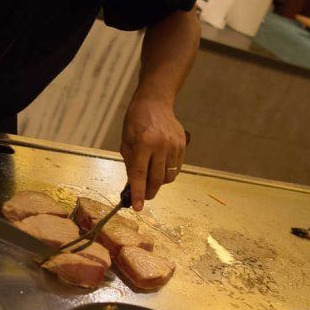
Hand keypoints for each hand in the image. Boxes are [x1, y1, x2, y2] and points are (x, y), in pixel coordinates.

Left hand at [120, 96, 186, 210]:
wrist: (155, 102)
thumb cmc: (135, 121)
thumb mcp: (126, 141)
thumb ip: (130, 164)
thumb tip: (133, 186)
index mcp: (144, 143)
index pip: (140, 174)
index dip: (138, 193)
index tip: (137, 207)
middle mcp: (161, 145)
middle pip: (157, 179)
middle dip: (148, 192)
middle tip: (142, 197)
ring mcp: (174, 146)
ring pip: (168, 177)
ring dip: (158, 183)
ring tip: (150, 179)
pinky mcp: (182, 146)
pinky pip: (176, 169)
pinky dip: (167, 173)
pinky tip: (159, 167)